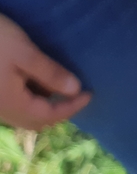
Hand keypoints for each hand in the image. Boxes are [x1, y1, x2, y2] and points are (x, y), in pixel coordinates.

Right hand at [0, 15, 90, 129]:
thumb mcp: (25, 53)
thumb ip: (50, 73)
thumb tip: (75, 89)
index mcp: (11, 104)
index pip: (49, 115)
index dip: (73, 107)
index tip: (91, 93)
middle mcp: (0, 109)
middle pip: (35, 120)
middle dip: (59, 111)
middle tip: (78, 96)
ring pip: (23, 113)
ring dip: (45, 106)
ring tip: (62, 87)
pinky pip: (14, 104)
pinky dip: (31, 98)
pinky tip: (38, 81)